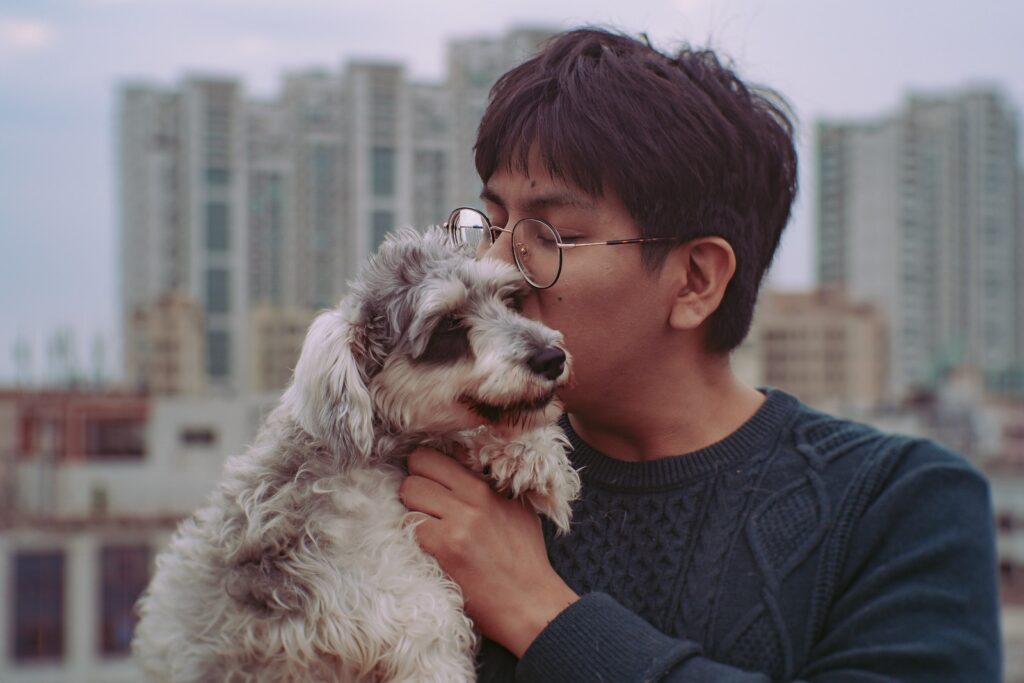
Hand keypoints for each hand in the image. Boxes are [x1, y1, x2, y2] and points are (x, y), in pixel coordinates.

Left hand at [399, 447, 578, 657]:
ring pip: (409, 491)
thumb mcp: (516, 509)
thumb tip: (458, 465)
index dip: (428, 467)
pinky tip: (428, 546)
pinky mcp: (444, 547)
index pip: (440, 453)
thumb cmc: (524, 558)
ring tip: (428, 526)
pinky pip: (410, 524)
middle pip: (418, 465)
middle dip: (416, 484)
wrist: (529, 602)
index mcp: (488, 486)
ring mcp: (458, 522)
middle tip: (425, 505)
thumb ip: (488, 485)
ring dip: (411, 508)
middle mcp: (473, 498)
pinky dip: (413, 533)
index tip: (430, 481)